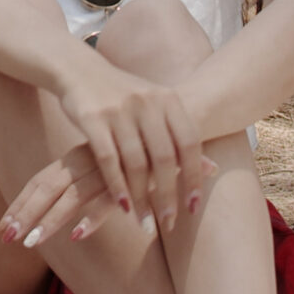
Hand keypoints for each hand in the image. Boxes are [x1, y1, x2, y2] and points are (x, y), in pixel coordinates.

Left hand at [0, 143, 220, 249]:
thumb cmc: (134, 148)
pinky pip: (105, 201)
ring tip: (31, 243)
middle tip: (5, 238)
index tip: (1, 230)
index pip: (39, 183)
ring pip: (69, 197)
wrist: (173, 124)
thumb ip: (81, 181)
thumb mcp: (102, 163)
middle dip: (24, 215)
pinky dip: (91, 218)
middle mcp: (84, 163)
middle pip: (45, 189)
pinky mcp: (128, 181)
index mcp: (75, 159)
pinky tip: (76, 235)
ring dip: (49, 221)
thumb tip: (58, 208)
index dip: (19, 206)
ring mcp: (104, 171)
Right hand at [50, 58, 207, 232]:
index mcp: (168, 98)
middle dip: (168, 194)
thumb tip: (214, 169)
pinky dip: (117, 186)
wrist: (80, 70)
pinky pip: (108, 160)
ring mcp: (119, 110)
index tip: (194, 206)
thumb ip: (179, 134)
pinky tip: (122, 206)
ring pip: (136, 163)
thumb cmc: (124, 95)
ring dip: (142, 198)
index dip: (195, 176)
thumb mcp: (156, 105)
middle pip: (164, 157)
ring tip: (146, 223)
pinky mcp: (93, 119)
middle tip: (170, 221)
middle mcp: (147, 103)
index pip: (189, 143)